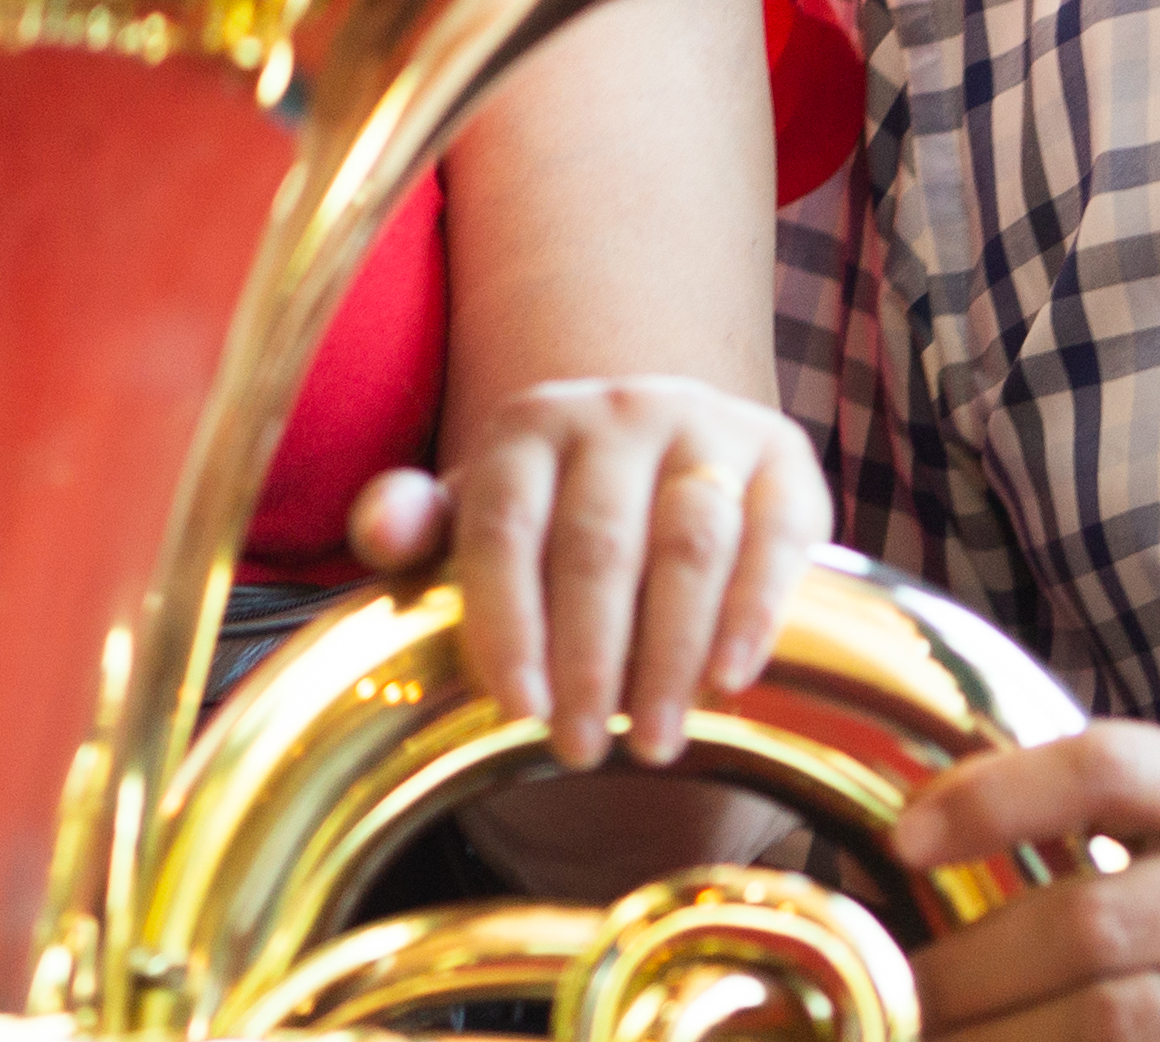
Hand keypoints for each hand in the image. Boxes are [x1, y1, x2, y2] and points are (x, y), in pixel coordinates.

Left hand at [348, 374, 828, 770]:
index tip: (517, 711)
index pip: (506, 527)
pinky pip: (773, 539)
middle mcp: (619, 410)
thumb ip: (415, 525)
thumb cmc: (554, 513)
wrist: (666, 464)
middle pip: (598, 545)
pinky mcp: (783, 458)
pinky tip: (728, 682)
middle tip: (582, 748)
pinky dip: (753, 613)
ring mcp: (707, 426)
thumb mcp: (479, 515)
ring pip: (689, 544)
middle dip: (588, 659)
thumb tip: (376, 530)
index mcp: (529, 425)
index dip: (507, 623)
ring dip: (670, 654)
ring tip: (654, 743)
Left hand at [895, 724, 1159, 1041]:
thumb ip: (1112, 825)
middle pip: (1091, 921)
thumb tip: (919, 844)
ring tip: (929, 1040)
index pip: (1108, 768)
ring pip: (1116, 1022)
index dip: (994, 795)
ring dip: (1004, 1041)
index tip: (901, 840)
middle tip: (894, 994)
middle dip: (970, 969)